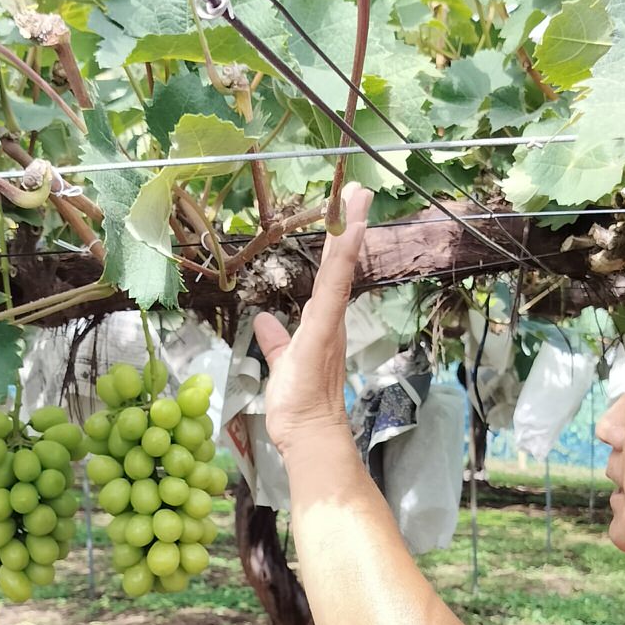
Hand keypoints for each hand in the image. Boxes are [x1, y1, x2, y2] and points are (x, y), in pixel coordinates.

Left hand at [255, 184, 370, 456]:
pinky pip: (333, 289)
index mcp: (320, 324)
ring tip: (358, 198)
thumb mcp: (281, 364)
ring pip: (341, 269)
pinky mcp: (322, 331)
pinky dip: (341, 261)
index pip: (329, 276)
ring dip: (349, 232)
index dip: (336, 243)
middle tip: (360, 189)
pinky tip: (347, 235)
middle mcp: (330, 319)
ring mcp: (329, 323)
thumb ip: (276, 342)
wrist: (310, 435)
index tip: (345, 212)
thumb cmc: (297, 407)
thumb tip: (264, 322)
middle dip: (350, 225)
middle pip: (341, 264)